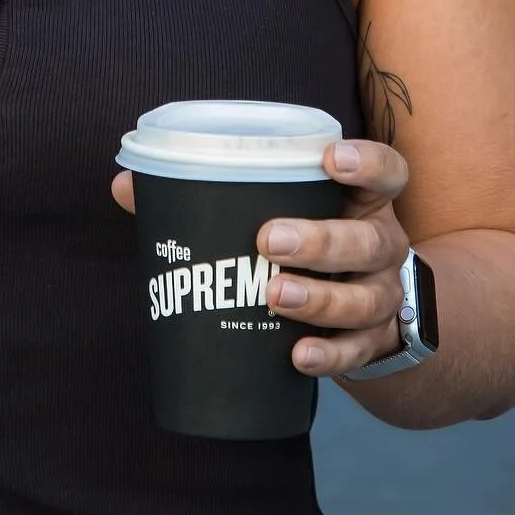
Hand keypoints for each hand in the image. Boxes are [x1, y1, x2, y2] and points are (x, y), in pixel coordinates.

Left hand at [111, 139, 410, 377]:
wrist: (360, 315)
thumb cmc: (305, 243)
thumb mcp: (278, 211)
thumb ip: (206, 194)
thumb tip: (127, 185)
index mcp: (361, 200)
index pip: (387, 171)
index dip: (366, 162)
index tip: (330, 158)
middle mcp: (381, 245)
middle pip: (367, 240)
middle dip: (320, 239)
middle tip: (269, 239)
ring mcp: (381, 296)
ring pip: (363, 298)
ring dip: (319, 298)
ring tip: (274, 296)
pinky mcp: (371, 342)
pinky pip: (356, 352)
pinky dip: (329, 355)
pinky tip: (299, 356)